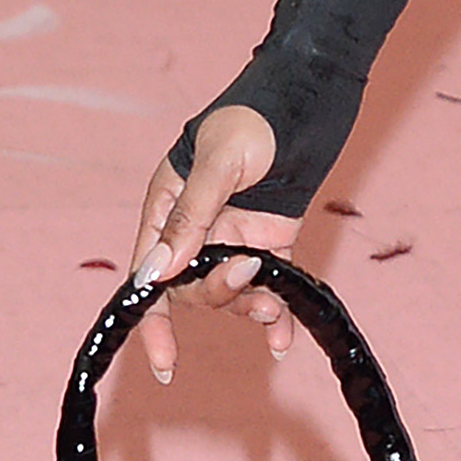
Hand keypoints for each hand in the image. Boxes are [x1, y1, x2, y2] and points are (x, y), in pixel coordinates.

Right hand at [126, 103, 302, 387]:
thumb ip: (190, 216)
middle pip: (192, 288)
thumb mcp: (218, 163)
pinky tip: (283, 339)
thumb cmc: (256, 119)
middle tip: (248, 272)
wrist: (310, 99)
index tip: (163, 361)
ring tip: (273, 309)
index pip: (150, 274)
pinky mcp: (270, 239)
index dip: (153, 320)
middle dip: (218, 294)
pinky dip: (276, 314)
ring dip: (249, 306)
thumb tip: (158, 272)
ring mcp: (234, 237)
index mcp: (167, 207)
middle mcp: (197, 229)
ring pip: (231, 291)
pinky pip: (269, 286)